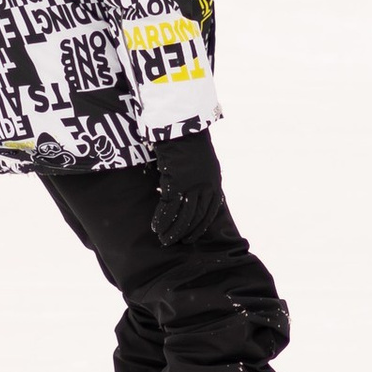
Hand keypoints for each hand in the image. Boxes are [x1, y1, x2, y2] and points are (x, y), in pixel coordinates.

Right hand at [148, 128, 225, 248]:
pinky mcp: (176, 184)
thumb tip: (194, 196)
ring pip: (182, 216)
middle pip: (195, 218)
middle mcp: (205, 188)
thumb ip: (202, 181)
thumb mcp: (204, 164)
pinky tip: (156, 226)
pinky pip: (168, 207)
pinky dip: (162, 219)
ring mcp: (191, 187)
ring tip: (163, 239)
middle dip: (184, 233)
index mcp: (214, 185)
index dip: (198, 228)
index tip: (190, 238)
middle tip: (174, 243)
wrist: (183, 129)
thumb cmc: (191, 144)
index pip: (208, 214)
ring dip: (172, 230)